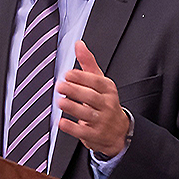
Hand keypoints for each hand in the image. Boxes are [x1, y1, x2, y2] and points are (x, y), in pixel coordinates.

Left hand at [56, 41, 128, 159]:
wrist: (118, 132)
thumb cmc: (105, 102)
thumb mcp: (100, 81)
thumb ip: (88, 63)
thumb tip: (79, 44)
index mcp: (107, 89)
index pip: (96, 82)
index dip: (82, 78)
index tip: (68, 74)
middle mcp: (106, 104)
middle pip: (92, 97)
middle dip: (76, 91)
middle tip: (60, 85)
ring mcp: (101, 121)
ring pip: (87, 114)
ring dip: (73, 107)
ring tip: (60, 101)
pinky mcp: (95, 135)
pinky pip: (83, 132)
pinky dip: (72, 128)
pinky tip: (61, 122)